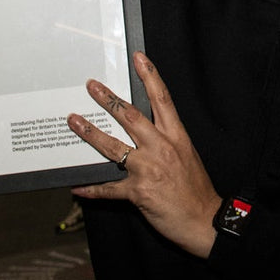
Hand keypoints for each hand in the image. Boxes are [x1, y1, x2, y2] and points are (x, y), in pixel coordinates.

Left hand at [68, 51, 220, 258]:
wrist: (205, 221)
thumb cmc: (196, 188)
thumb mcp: (186, 153)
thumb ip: (166, 138)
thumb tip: (142, 128)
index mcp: (176, 136)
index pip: (162, 99)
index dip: (150, 76)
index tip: (139, 58)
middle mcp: (160, 148)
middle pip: (130, 116)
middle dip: (108, 99)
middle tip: (92, 86)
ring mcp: (147, 169)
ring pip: (113, 146)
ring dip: (90, 133)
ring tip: (74, 121)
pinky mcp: (138, 192)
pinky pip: (109, 188)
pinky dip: (92, 188)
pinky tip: (78, 186)